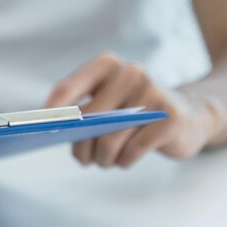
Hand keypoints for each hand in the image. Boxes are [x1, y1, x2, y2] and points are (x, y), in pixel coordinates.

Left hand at [44, 53, 216, 167]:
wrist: (186, 117)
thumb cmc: (131, 113)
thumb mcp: (105, 104)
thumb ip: (81, 113)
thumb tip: (50, 131)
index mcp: (107, 65)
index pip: (67, 88)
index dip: (51, 113)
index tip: (41, 130)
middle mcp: (130, 72)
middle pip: (87, 120)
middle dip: (80, 146)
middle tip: (82, 159)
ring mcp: (153, 93)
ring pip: (108, 139)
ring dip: (101, 158)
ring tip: (103, 161)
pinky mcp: (169, 118)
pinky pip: (131, 151)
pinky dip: (122, 162)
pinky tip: (124, 159)